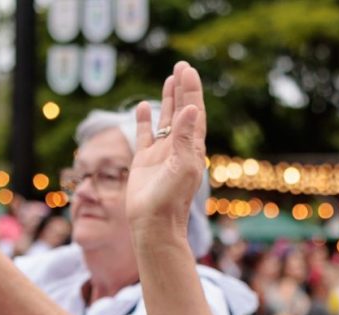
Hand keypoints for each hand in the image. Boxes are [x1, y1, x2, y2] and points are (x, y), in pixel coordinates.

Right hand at [126, 61, 207, 242]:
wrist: (153, 224)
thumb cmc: (170, 200)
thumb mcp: (182, 166)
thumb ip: (185, 137)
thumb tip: (192, 108)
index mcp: (191, 148)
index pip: (194, 113)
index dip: (192, 92)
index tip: (188, 71)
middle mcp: (178, 149)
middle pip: (182, 112)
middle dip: (182, 90)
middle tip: (181, 66)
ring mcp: (161, 155)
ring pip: (165, 121)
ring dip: (167, 101)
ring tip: (170, 80)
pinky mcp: (144, 162)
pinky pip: (145, 135)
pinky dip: (145, 120)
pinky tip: (144, 106)